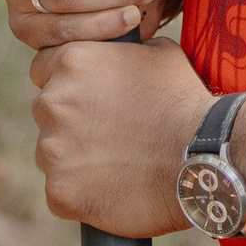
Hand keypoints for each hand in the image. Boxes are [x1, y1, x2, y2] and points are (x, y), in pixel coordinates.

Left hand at [28, 36, 211, 236]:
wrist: (202, 155)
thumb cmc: (183, 99)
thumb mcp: (157, 53)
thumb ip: (120, 53)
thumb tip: (114, 56)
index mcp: (72, 62)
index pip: (43, 68)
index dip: (68, 81)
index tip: (89, 95)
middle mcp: (53, 102)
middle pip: (47, 111)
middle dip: (71, 119)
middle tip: (110, 131)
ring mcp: (52, 150)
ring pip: (53, 152)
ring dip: (75, 156)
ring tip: (117, 161)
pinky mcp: (59, 192)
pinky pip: (62, 190)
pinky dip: (82, 191)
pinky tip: (114, 187)